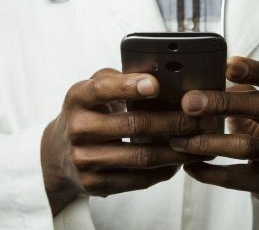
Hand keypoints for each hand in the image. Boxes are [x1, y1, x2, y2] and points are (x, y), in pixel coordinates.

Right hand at [41, 68, 212, 214]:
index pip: (102, 89)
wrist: (57, 153)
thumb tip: (161, 75)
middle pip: (133, 125)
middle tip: (201, 119)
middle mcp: (77, 128)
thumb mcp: (93, 89)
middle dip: (173, 122)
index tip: (156, 84)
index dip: (129, 86)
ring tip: (199, 141)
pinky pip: (137, 179)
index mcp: (77, 98)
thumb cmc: (87, 112)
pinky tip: (180, 161)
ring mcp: (84, 159)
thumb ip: (119, 79)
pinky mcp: (94, 184)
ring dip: (176, 150)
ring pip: (141, 157)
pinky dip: (164, 170)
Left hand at [170, 57, 258, 215]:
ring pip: (247, 146)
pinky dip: (210, 172)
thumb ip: (239, 89)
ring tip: (179, 139)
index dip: (254, 69)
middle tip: (188, 103)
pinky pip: (238, 178)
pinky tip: (189, 165)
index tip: (226, 65)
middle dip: (222, 102)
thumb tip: (195, 80)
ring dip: (207, 142)